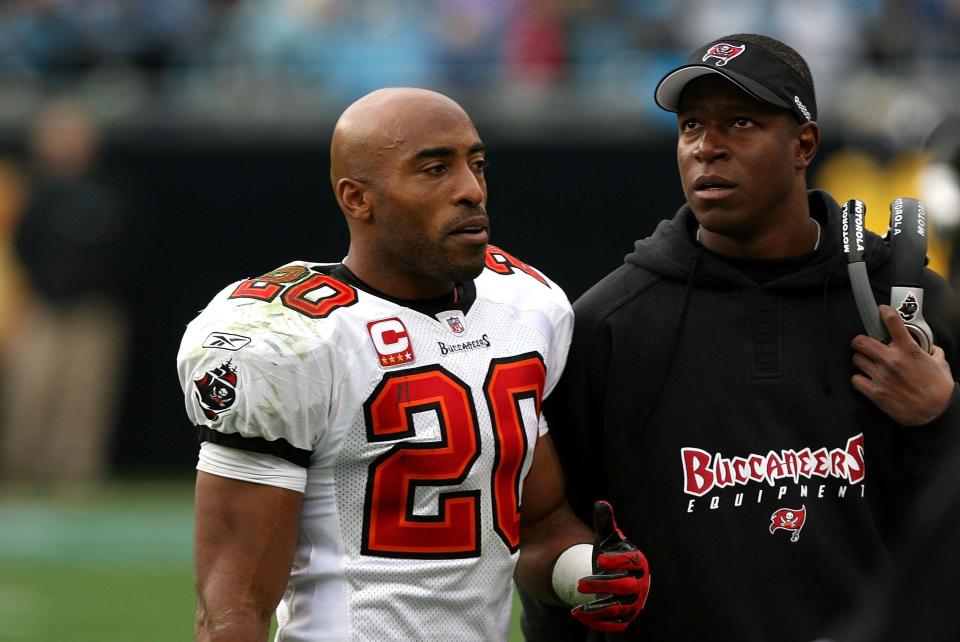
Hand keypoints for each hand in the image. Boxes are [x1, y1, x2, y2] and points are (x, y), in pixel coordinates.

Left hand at [570, 500, 649, 632]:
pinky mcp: (626, 618)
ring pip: (619, 609)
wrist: (613, 578)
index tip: (599, 558)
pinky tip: (579, 615)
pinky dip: (598, 623)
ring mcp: (634, 603)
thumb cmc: (611, 555)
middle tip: (579, 584)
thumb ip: (605, 523)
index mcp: (639, 562)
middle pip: (625, 586)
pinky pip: (616, 625)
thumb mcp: (607, 539)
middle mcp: (640, 583)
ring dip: (598, 609)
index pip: (635, 561)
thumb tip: (601, 503)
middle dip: (602, 586)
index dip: (619, 560)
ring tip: (577, 608)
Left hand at [851, 305, 954, 424]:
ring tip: (868, 364)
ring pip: (856, 359)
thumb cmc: (939, 389)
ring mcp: (881, 376)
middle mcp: (891, 360)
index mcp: (908, 349)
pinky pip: (855, 379)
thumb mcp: (940, 363)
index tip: (881, 311)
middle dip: (860, 341)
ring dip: (861, 361)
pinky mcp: (875, 392)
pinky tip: (866, 380)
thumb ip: (931, 351)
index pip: (891, 321)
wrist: (937, 413)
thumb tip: (929, 347)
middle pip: (860, 341)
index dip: (884, 312)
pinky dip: (859, 379)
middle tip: (864, 344)